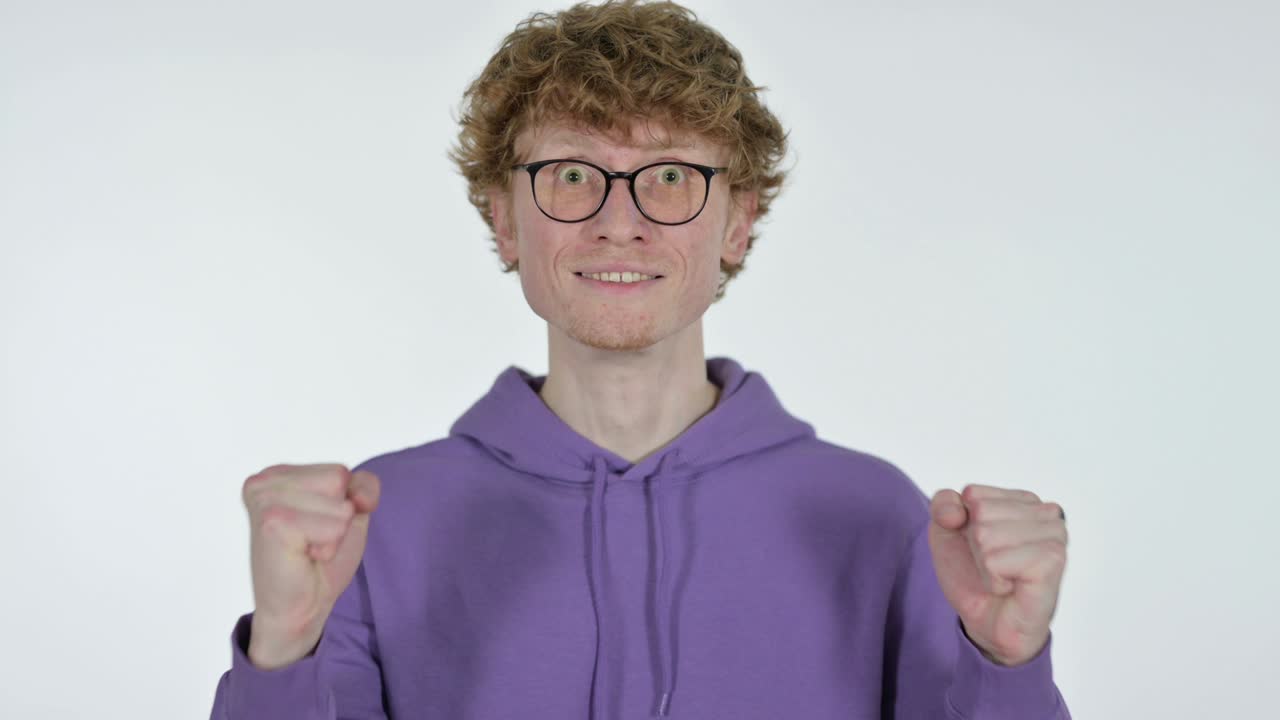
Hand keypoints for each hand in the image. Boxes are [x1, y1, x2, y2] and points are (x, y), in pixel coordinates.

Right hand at [241, 463, 380, 668]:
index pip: (342, 471)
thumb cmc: (319, 561)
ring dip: (333, 535)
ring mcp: (266, 499)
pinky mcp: (273, 522)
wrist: (299, 608)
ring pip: (339, 504)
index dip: (345, 504)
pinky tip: (302, 557)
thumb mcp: (351, 513)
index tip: (317, 528)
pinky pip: (333, 526)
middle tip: (311, 541)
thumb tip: (357, 498)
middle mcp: (265, 481)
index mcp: (279, 474)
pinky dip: (327, 547)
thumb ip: (363, 487)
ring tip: (306, 549)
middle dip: (338, 517)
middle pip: (340, 479)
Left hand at [927, 484, 1066, 665]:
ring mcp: (1054, 536)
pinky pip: (996, 560)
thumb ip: (943, 503)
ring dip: (984, 565)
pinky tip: (1011, 587)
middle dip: (975, 545)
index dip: (963, 524)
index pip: (973, 493)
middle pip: (980, 512)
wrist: (986, 622)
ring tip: (1003, 577)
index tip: (980, 547)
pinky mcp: (1052, 561)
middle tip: (993, 566)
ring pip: (986, 535)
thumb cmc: (974, 575)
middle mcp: (1046, 512)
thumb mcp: (945, 531)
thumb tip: (957, 512)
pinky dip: (993, 579)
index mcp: (1023, 500)